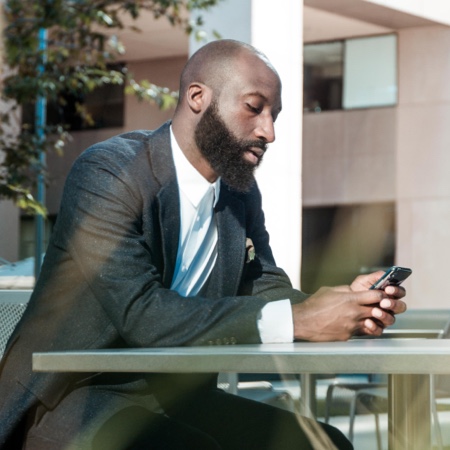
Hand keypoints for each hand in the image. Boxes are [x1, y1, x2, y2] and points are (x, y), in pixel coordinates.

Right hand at [292, 272, 406, 341]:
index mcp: (351, 299)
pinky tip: (351, 324)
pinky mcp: (348, 336)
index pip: (377, 296)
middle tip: (379, 306)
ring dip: (371, 319)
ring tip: (366, 316)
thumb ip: (346, 290)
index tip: (381, 295)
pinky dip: (358, 328)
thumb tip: (355, 291)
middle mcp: (355, 313)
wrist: (304, 321)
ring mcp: (352, 326)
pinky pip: (359, 331)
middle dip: (380, 308)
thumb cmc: (315, 305)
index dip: (381, 295)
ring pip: (372, 323)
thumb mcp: (330, 291)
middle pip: (378, 310)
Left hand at [350, 271, 406, 330]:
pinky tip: (368, 322)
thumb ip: (376, 277)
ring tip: (375, 311)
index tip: (388, 289)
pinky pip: (379, 330)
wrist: (343, 303)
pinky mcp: (375, 327)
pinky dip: (374, 327)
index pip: (400, 293)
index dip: (396, 291)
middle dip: (394, 304)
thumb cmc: (356, 291)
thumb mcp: (364, 280)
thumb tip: (386, 274)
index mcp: (389, 294)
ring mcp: (384, 318)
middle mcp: (389, 307)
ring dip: (384, 315)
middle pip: (400, 307)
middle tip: (384, 302)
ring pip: (391, 319)